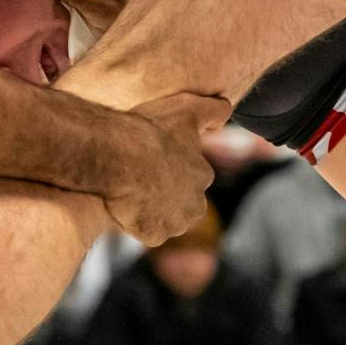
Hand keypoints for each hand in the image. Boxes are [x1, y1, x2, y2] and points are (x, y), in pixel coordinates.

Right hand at [105, 92, 231, 246]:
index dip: (169, 168)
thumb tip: (227, 109)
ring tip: (130, 190)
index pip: (190, 177)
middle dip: (165, 195)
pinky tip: (123, 204)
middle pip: (180, 204)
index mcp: (203, 176)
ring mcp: (175, 223)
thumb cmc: (151, 130)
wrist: (119, 156)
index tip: (152, 158)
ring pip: (163, 219)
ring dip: (151, 210)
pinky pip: (144, 231)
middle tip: (141, 177)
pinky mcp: (154, 236)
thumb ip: (214, 110)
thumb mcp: (188, 108)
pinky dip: (135, 223)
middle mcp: (195, 204)